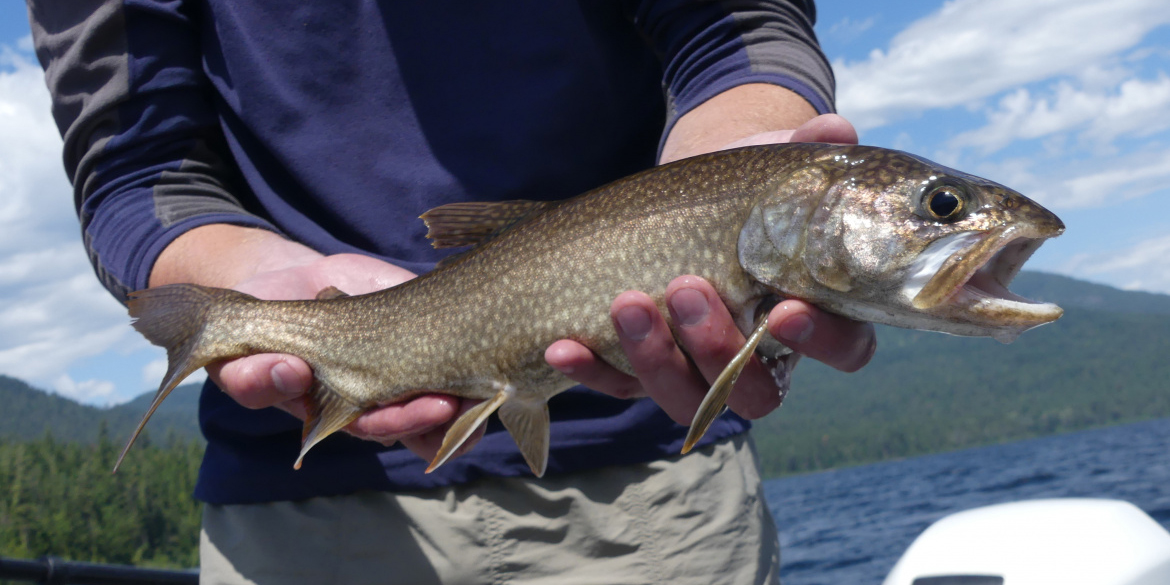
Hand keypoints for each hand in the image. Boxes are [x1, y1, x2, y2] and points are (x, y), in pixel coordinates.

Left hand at [188, 242, 484, 462]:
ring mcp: (303, 401)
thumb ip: (430, 318)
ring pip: (327, 420)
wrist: (284, 272)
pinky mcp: (248, 382)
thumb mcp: (400, 295)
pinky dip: (269, 379)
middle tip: (438, 405)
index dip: (456, 427)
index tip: (470, 404)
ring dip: (348, 407)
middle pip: (386, 429)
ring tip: (373, 388)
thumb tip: (479, 325)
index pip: (434, 427)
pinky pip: (255, 390)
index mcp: (398, 393)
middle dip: (411, 419)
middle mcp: (354, 409)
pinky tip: (289, 366)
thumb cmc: (355, 290)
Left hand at [544, 113, 875, 425]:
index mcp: (818, 316)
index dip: (823, 340)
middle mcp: (763, 359)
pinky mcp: (648, 371)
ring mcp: (703, 373)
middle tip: (688, 288)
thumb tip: (835, 130)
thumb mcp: (775, 166)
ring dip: (653, 359)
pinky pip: (621, 388)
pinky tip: (561, 345)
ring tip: (627, 302)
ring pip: (687, 397)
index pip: (844, 348)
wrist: (689, 199)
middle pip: (755, 392)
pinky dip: (592, 372)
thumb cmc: (749, 191)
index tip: (787, 309)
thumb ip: (809, 151)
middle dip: (718, 348)